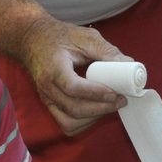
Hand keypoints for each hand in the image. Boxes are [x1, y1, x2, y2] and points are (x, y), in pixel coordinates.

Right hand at [16, 17, 131, 135]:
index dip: (96, 93)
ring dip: (93, 118)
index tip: (115, 92)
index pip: (73, 87)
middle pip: (74, 108)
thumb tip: (130, 65)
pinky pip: (66, 124)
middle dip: (101, 108)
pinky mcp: (49, 105)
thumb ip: (107, 51)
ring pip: (70, 121)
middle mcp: (47, 87)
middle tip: (120, 100)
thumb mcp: (84, 37)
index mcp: (54, 67)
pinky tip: (95, 111)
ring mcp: (46, 98)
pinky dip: (83, 123)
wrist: (32, 39)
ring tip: (109, 106)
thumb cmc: (59, 36)